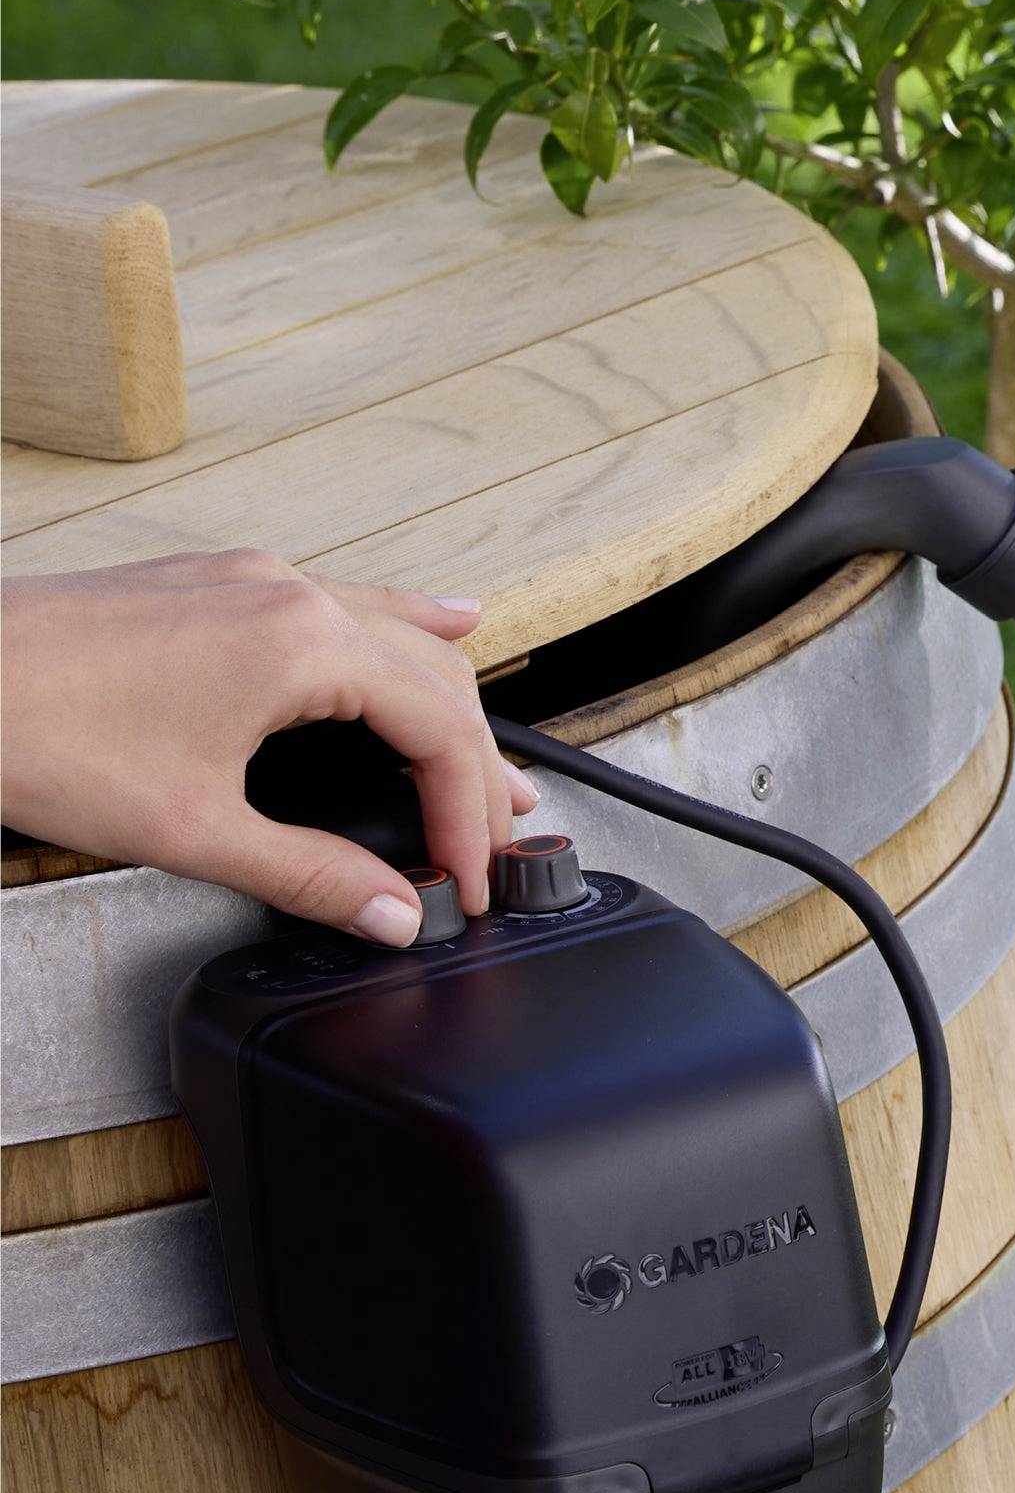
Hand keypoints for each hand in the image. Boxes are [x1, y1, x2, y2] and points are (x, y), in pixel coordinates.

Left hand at [0, 550, 534, 940]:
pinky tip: (442, 622)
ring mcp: (252, 580)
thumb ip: (308, 876)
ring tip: (489, 765)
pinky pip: (346, 599)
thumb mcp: (189, 829)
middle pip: (435, 680)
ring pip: (396, 634)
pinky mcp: (214, 584)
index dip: (466, 816)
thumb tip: (389, 912)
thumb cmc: (33, 729)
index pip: (438, 731)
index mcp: (301, 643)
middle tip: (490, 841)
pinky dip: (405, 629)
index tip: (468, 877)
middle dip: (475, 767)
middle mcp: (289, 595)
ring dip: (449, 704)